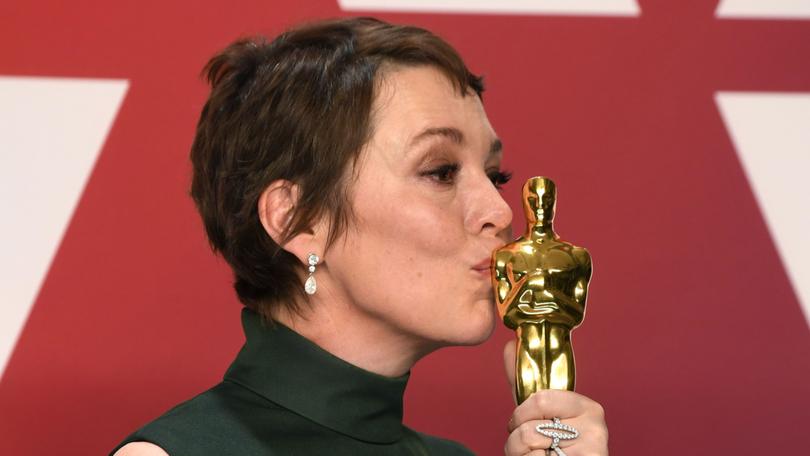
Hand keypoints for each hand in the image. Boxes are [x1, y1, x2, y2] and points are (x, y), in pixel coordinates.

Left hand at [503, 340, 607, 454]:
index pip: (540, 398)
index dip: (522, 414)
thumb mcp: (540, 416)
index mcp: (589, 408)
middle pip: (530, 423)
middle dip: (517, 437)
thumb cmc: (554, 449)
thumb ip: (524, 385)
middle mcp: (596, 428)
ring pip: (527, 443)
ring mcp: (592, 450)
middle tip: (531, 447)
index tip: (525, 423)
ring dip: (520, 454)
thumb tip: (509, 345)